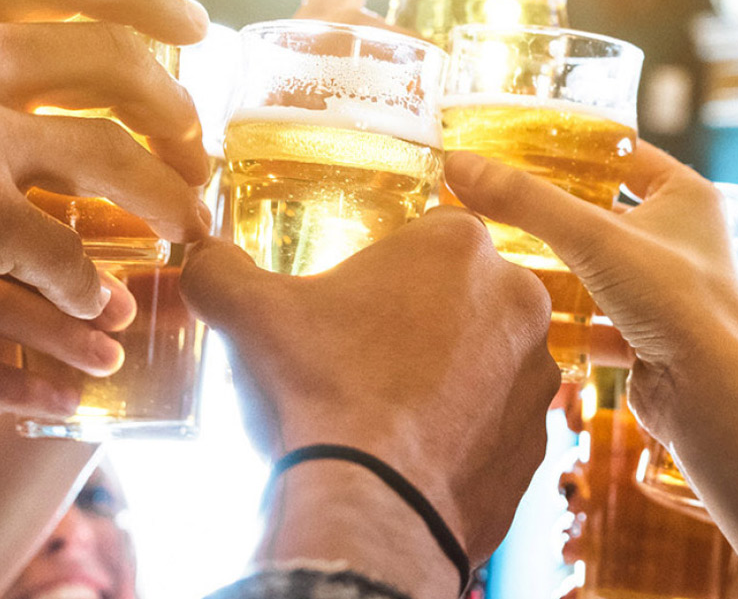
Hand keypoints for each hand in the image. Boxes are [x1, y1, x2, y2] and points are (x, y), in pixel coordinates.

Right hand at [0, 0, 212, 359]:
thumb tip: (56, 47)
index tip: (195, 25)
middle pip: (115, 60)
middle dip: (176, 108)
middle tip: (197, 146)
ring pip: (115, 158)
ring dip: (165, 198)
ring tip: (187, 227)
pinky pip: (70, 252)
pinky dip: (93, 287)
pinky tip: (99, 307)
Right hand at [0, 273, 137, 491]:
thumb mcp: (12, 345)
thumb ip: (55, 318)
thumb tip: (130, 308)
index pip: (18, 239)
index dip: (77, 264)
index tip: (125, 297)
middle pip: (3, 265)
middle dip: (72, 296)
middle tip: (122, 321)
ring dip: (57, 335)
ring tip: (107, 361)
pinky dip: (23, 387)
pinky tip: (66, 403)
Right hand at [180, 208, 558, 559]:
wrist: (370, 505)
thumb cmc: (318, 390)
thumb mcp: (249, 313)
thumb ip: (220, 270)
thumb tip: (200, 257)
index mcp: (458, 246)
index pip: (429, 231)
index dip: (387, 264)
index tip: (356, 298)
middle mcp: (517, 299)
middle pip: (464, 293)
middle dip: (423, 316)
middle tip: (366, 353)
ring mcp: (535, 374)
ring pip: (487, 357)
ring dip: (450, 372)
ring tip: (387, 405)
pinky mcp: (537, 440)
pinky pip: (497, 422)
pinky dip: (463, 432)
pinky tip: (414, 450)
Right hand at [444, 143, 737, 438]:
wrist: (712, 396)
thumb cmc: (678, 301)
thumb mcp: (593, 237)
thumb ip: (525, 201)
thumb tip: (459, 165)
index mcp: (685, 196)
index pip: (622, 153)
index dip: (572, 146)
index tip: (520, 143)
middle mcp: (680, 240)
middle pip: (602, 213)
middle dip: (552, 212)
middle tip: (497, 199)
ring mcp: (665, 291)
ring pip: (596, 268)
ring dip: (554, 266)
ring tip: (498, 253)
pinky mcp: (648, 337)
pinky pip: (596, 320)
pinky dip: (563, 320)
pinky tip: (524, 314)